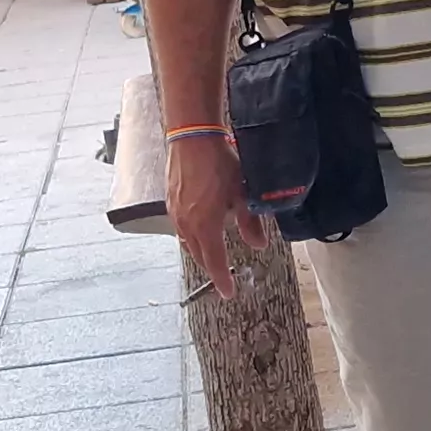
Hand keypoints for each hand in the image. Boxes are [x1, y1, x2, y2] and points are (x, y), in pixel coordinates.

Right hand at [163, 133, 270, 299]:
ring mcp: (174, 212)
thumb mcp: (243, 194)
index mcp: (205, 225)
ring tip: (212, 255)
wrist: (192, 137)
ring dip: (200, 251)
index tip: (228, 293)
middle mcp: (185, 223)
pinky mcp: (170, 201)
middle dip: (211, 266)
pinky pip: (180, 227)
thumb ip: (251, 222)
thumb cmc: (219, 163)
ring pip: (187, 242)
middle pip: (199, 254)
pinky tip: (199, 229)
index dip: (222, 279)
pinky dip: (192, 235)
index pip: (214, 261)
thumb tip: (260, 244)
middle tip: (222, 275)